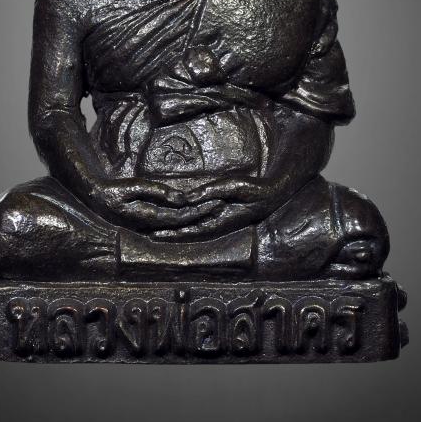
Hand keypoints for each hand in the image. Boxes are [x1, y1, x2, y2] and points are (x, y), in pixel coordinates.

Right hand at [90, 178, 221, 232]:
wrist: (95, 199)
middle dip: (202, 214)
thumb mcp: (133, 187)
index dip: (199, 210)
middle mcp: (152, 226)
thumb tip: (182, 198)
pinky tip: (196, 211)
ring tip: (215, 208)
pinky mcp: (149, 222)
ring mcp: (150, 226)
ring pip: (180, 224)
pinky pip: (173, 222)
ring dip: (197, 216)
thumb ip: (157, 192)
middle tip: (221, 204)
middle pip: (183, 222)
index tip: (215, 201)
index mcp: (148, 218)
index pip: (181, 216)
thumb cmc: (113, 190)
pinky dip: (187, 217)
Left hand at [153, 177, 278, 240]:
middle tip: (149, 235)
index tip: (155, 234)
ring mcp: (218, 222)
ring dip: (177, 231)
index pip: (189, 230)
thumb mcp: (232, 186)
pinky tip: (179, 222)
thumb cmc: (253, 190)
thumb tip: (187, 198)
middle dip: (169, 234)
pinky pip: (200, 223)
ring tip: (159, 230)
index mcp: (217, 221)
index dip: (171, 233)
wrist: (271, 195)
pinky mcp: (221, 217)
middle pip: (188, 233)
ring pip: (193, 229)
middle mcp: (216, 225)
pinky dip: (187, 224)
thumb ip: (210, 192)